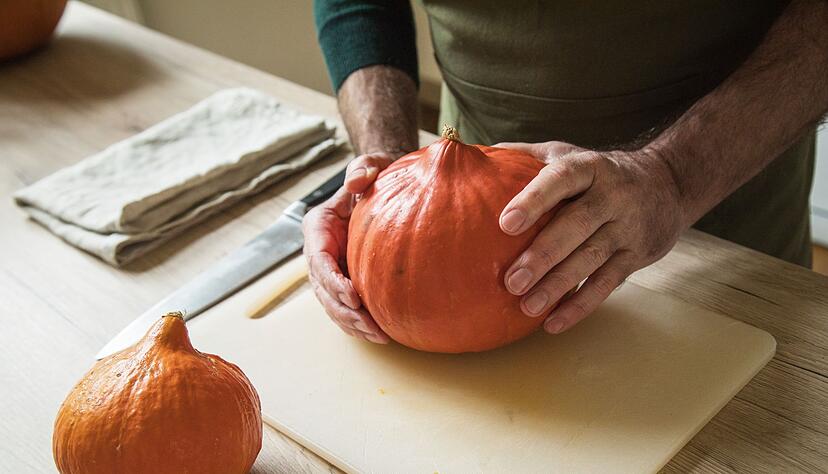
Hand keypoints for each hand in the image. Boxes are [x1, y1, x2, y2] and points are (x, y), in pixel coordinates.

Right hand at [302, 152, 396, 342]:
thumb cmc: (376, 173)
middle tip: (372, 326)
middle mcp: (318, 250)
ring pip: (332, 303)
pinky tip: (379, 334)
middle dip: (345, 311)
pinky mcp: (342, 279)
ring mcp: (328, 268)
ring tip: (380, 336)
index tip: (354, 296)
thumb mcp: (371, 164)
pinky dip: (357, 323)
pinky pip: (344, 306)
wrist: (380, 183)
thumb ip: (363, 167)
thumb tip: (356, 181)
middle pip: (323, 289)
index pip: (319, 260)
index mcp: (318, 226)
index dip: (333, 281)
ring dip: (352, 324)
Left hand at [497, 141, 685, 333]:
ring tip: (527, 306)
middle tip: (511, 281)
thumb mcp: (567, 153)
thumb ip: (524, 156)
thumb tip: (471, 157)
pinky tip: (553, 323)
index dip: (535, 199)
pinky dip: (580, 305)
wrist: (668, 183)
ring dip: (559, 285)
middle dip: (543, 255)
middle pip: (577, 225)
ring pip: (592, 258)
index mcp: (589, 168)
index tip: (505, 222)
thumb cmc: (597, 172)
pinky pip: (607, 283)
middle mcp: (612, 196)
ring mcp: (627, 227)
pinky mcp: (636, 255)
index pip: (561, 179)